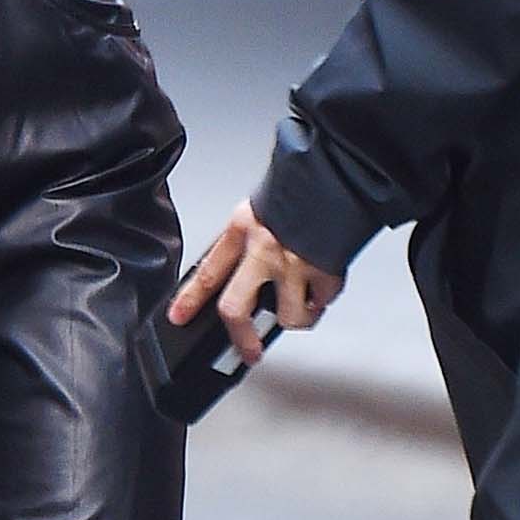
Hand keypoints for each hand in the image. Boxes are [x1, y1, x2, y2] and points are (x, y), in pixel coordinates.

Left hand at [170, 199, 342, 363]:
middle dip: (242, 339)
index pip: (207, 271)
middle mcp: (263, 249)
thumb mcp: (260, 205)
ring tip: (300, 305)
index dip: (189, 299)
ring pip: (288, 316)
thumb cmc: (300, 185)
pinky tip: (322, 285)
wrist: (340, 170)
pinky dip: (323, 298)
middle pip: (237, 309)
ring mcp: (294, 263)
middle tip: (248, 349)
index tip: (178, 316)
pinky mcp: (326, 270)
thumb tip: (241, 269)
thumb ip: (248, 238)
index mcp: (242, 228)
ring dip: (296, 317)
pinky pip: (322, 301)